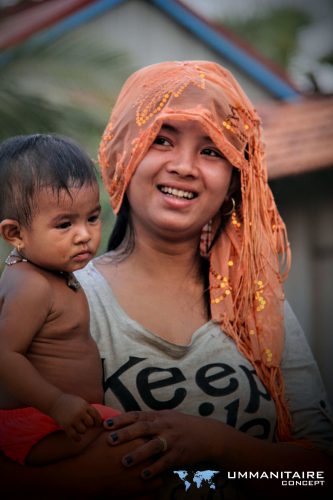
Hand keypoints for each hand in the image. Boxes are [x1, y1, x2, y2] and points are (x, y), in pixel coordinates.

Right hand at [49, 393, 101, 440]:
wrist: (55, 402)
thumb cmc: (69, 402)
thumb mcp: (81, 402)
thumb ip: (88, 409)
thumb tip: (99, 419)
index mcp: (85, 405)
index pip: (96, 415)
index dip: (98, 421)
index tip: (96, 424)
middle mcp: (80, 412)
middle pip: (90, 423)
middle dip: (89, 425)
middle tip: (85, 425)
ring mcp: (73, 419)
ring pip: (83, 430)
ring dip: (82, 431)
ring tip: (78, 428)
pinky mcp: (66, 425)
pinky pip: (74, 435)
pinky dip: (77, 438)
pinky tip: (77, 438)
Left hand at [103, 410, 217, 477]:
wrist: (207, 435)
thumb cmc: (181, 426)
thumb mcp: (165, 417)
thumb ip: (148, 419)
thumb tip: (124, 421)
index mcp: (158, 416)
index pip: (136, 415)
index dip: (121, 419)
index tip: (106, 425)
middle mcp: (164, 425)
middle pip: (143, 428)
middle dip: (126, 434)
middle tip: (110, 441)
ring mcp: (172, 439)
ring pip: (154, 445)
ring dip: (139, 453)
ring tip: (125, 462)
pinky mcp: (179, 454)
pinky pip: (165, 462)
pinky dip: (155, 469)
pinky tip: (144, 475)